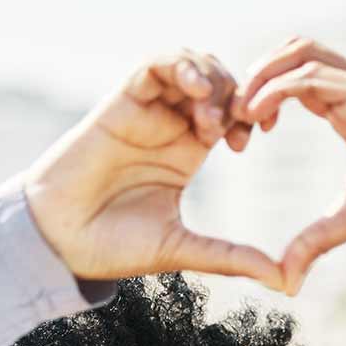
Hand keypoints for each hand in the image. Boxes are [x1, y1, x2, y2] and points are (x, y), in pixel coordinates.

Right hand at [24, 51, 282, 290]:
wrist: (60, 242)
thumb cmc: (114, 248)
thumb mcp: (184, 250)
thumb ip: (233, 259)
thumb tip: (284, 281)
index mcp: (185, 155)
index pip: (230, 114)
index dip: (249, 116)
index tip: (251, 139)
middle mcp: (168, 128)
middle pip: (217, 82)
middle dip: (237, 95)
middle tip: (238, 128)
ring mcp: (145, 113)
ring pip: (191, 66)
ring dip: (212, 81)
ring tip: (211, 118)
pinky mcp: (121, 102)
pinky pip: (155, 64)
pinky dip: (180, 65)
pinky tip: (195, 89)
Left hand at [235, 39, 345, 293]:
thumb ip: (312, 243)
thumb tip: (285, 282)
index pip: (296, 79)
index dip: (263, 97)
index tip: (242, 132)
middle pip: (295, 50)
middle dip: (257, 75)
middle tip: (231, 115)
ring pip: (300, 52)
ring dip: (262, 75)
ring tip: (239, 112)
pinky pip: (310, 77)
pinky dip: (277, 89)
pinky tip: (257, 116)